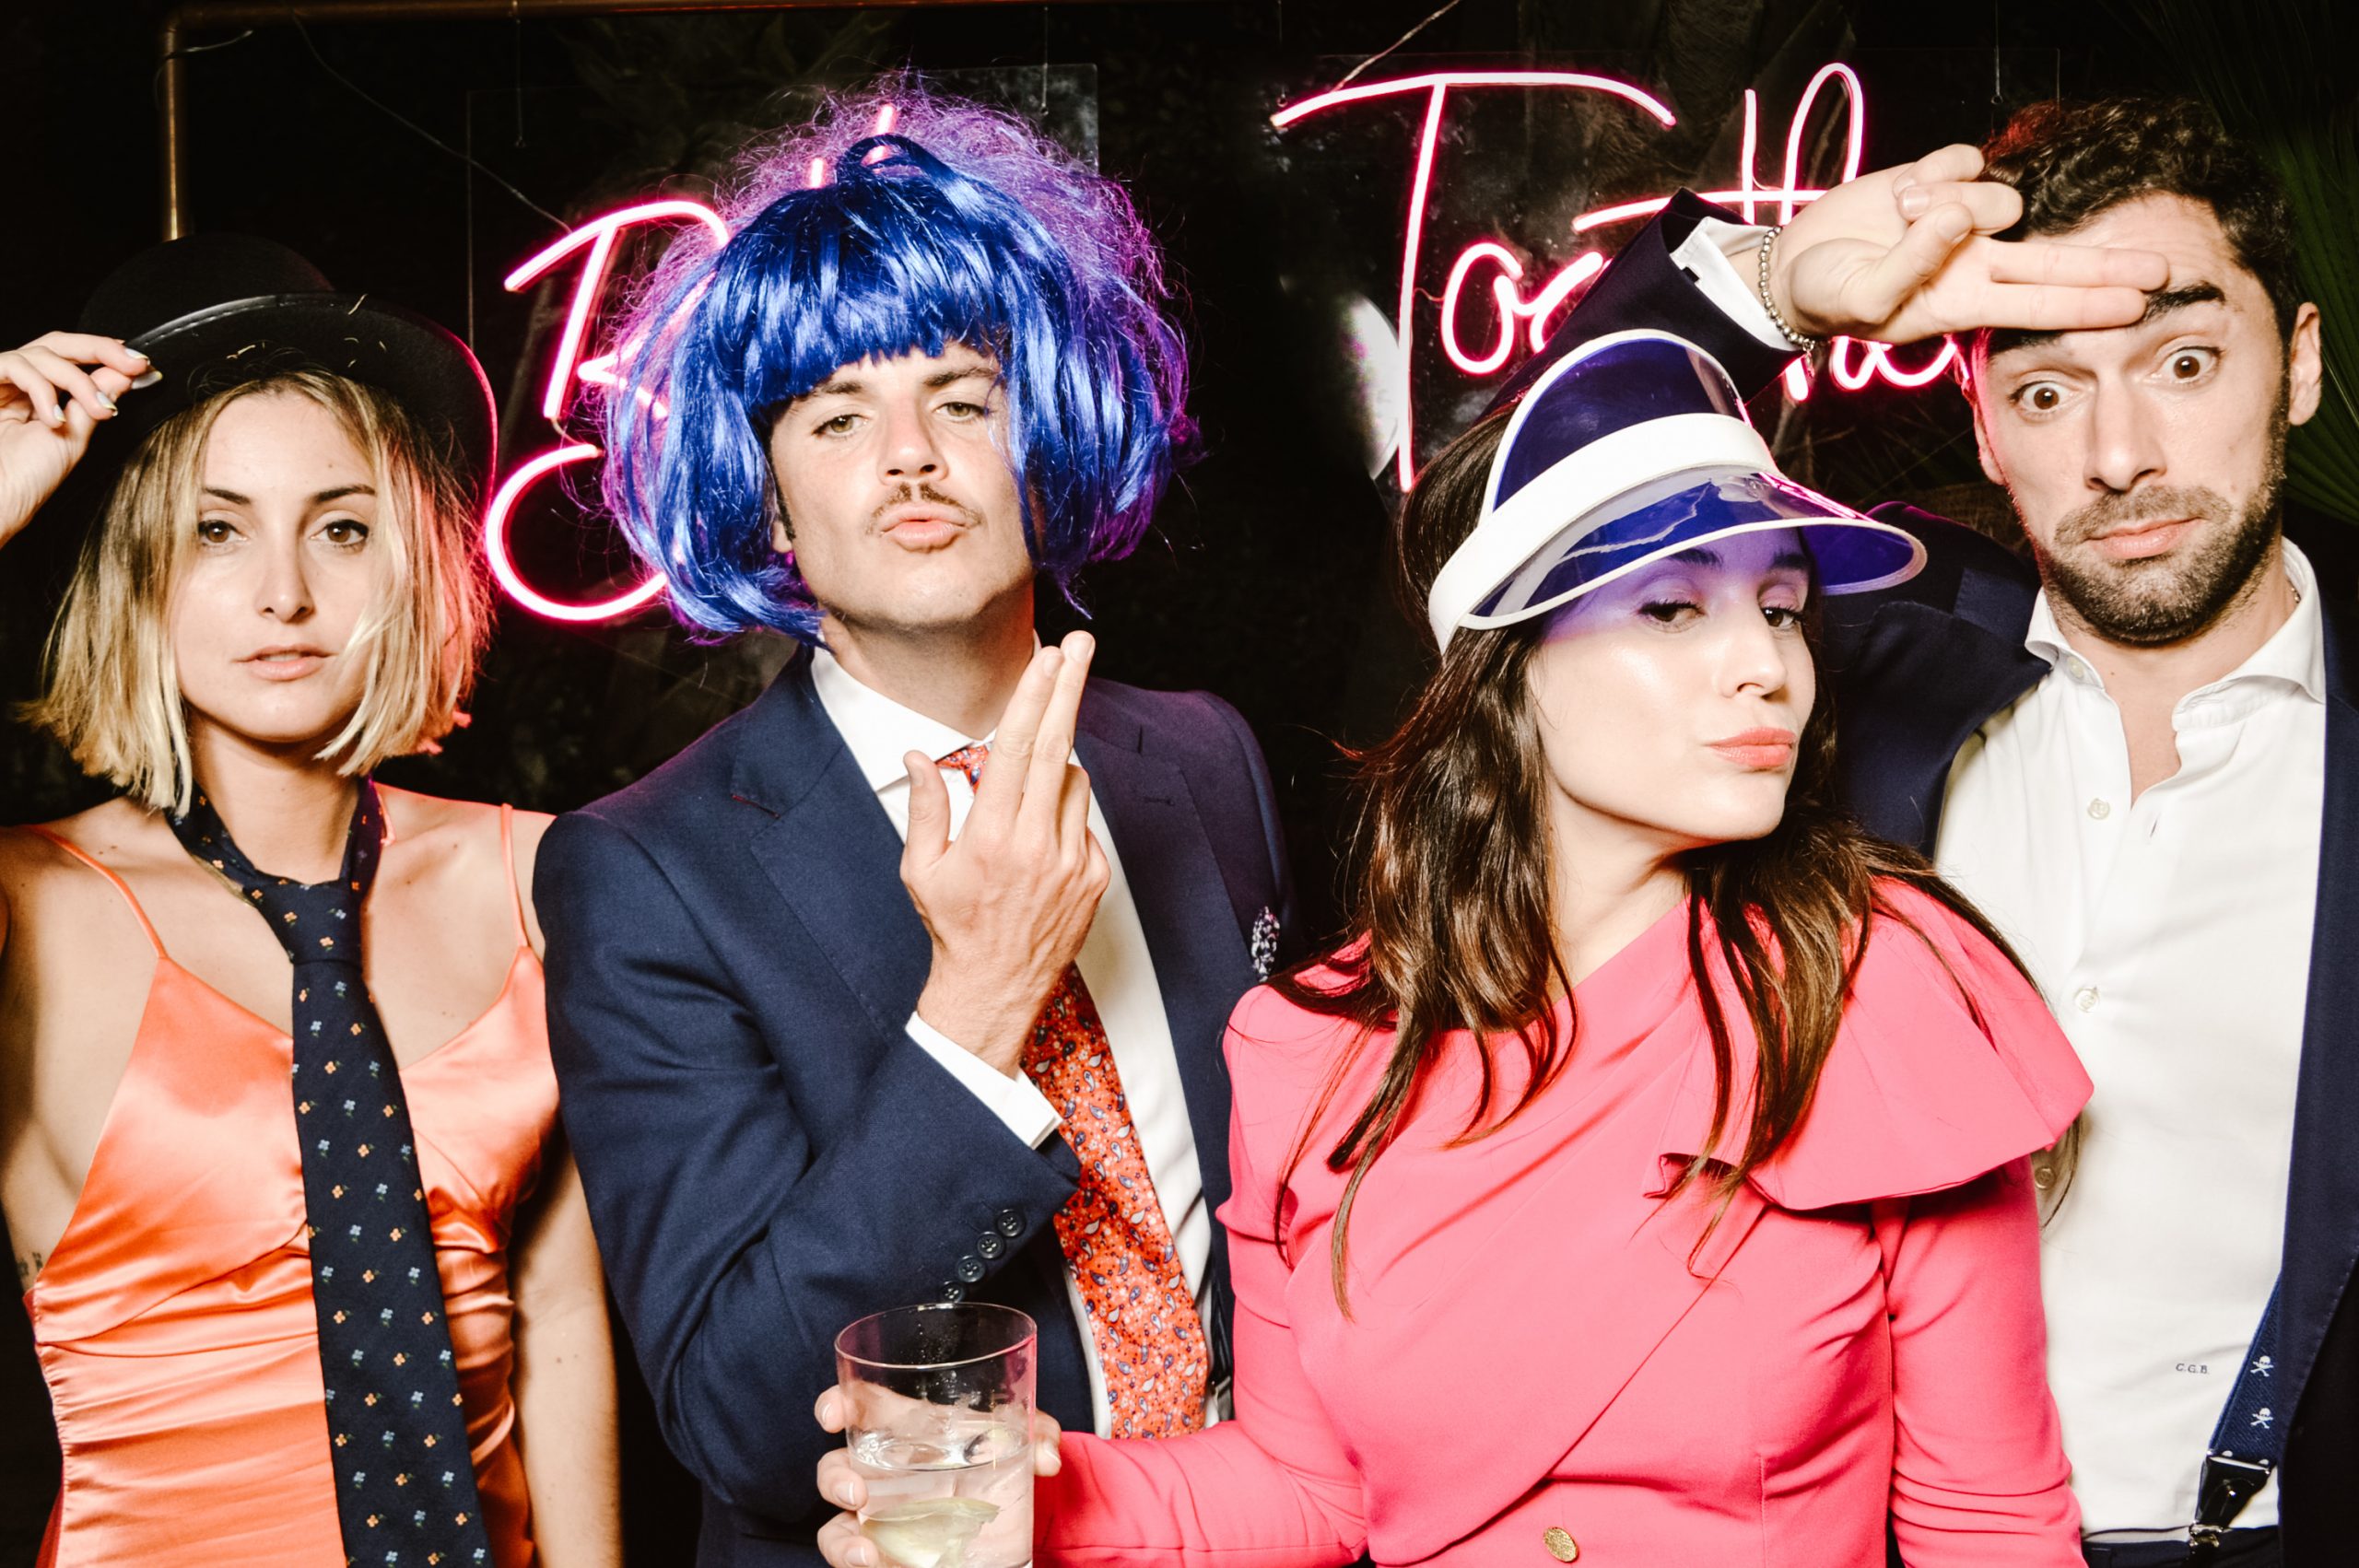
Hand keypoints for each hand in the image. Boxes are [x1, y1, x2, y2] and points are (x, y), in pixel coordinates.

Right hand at [0, 333, 150, 549]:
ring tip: (99, 411)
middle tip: (135, 365)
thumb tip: (126, 375)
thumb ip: (94, 403)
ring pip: (42, 354)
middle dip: (101, 350)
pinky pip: (15, 366)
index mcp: (40, 392)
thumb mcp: (73, 436)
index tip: (144, 365)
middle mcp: (19, 381)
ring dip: (78, 381)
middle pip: (59, 343)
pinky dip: (41, 389)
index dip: (107, 354)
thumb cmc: (26, 476)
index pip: (74, 358)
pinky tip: (54, 419)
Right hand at [811, 1385, 1063, 1567]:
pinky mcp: (887, 1551)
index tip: (830, 1417)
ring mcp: (880, 1516)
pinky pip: (860, 1560)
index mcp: (904, 1427)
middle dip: (834, 1479)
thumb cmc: (996, 1454)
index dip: (837, 1405)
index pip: (860, 1407)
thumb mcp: (1018, 1437)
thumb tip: (1049, 1458)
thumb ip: (1038, 1433)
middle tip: (857, 1494)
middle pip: (834, 1467)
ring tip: (866, 1554)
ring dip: (842, 1541)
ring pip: (836, 1526)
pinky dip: (861, 1566)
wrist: (1004, 1507)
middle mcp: (881, 1471)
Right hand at [903, 632, 1109, 1075]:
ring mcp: (1073, 860)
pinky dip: (1064, 814)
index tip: (1047, 657)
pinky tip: (1039, 841)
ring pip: (1075, 783)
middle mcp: (1038, 843)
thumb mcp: (922, 869)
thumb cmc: (953, 928)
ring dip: (1056, 766)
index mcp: (992, 836)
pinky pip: (1084, 823)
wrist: (995, 990)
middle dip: (1069, 688)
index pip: (1018, 749)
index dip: (1034, 696)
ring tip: (1024, 796)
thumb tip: (920, 756)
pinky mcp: (1095, 876)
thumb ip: (927, 807)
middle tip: (1080, 644)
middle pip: (1060, 746)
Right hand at [1753, 144, 2168, 344]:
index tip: (2138, 306)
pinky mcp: (1942, 182)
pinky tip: (1904, 192)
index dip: (2088, 302)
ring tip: (1902, 215)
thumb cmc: (1829, 296)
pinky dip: (1938, 171)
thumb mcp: (1865, 298)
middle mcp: (1975, 262)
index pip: (2039, 304)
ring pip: (1998, 198)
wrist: (1793, 265)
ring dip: (1951, 202)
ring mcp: (1963, 221)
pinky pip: (1966, 161)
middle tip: (2161, 269)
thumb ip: (1914, 264)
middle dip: (2108, 265)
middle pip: (2056, 260)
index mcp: (1962, 303)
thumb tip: (1956, 216)